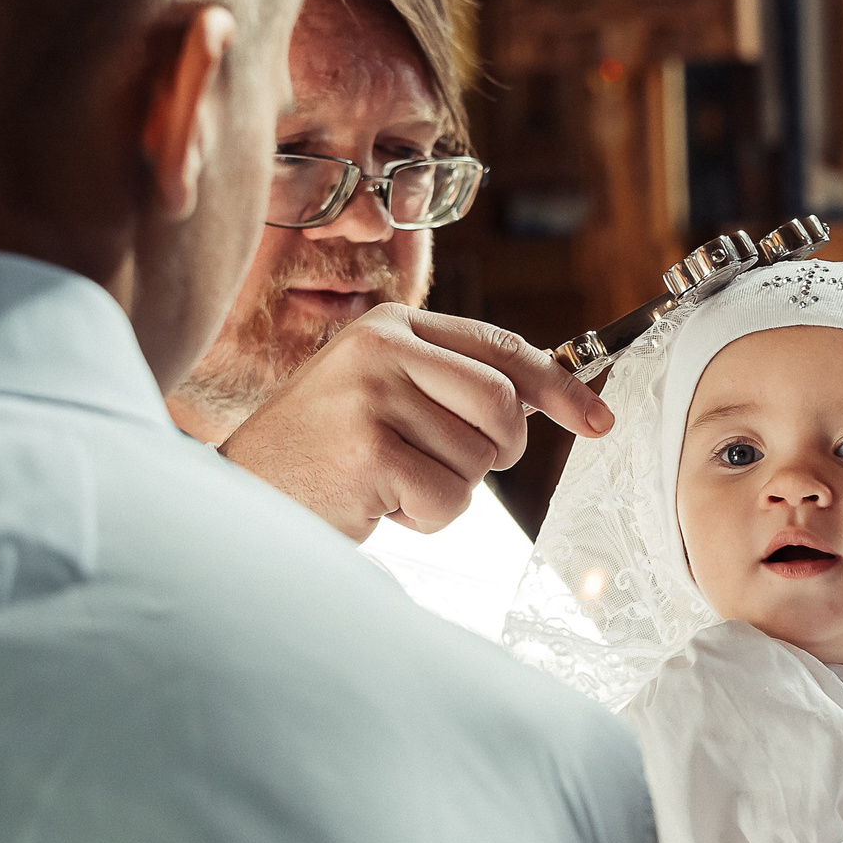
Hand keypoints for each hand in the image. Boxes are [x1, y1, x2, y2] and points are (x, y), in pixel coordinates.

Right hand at [220, 304, 612, 541]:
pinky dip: (426, 519)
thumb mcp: (386, 391)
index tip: (599, 418)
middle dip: (495, 453)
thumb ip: (455, 382)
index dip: (560, 386)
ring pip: (477, 461)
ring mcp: (372, 396)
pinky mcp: (369, 452)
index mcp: (393, 324)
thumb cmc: (325, 452)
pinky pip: (450, 499)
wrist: (243, 497)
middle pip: (504, 407)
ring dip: (447, 490)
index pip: (502, 347)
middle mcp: (382, 347)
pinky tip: (378, 504)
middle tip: (445, 468)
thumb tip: (559, 395)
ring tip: (389, 481)